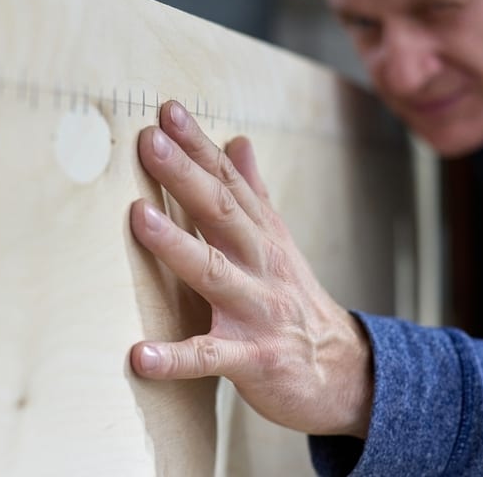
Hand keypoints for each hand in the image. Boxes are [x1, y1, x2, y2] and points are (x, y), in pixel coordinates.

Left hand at [129, 100, 372, 437]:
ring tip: (139, 218)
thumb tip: (238, 140)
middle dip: (185, 176)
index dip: (199, 146)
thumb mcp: (279, 242)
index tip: (168, 111)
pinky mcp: (255, 360)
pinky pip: (212, 357)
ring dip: (177, 245)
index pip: (229, 182)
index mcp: (263, 236)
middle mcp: (261, 266)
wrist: (344, 370)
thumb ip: (255, 193)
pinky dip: (178, 357)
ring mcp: (258, 312)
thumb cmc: (295, 301)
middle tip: (150, 141)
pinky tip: (141, 355)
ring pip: (215, 274)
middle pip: (222, 213)